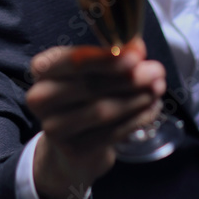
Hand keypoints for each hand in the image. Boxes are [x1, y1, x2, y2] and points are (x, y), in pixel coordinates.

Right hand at [26, 38, 165, 198]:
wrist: (70, 146)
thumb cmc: (82, 96)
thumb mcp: (89, 70)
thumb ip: (110, 57)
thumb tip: (137, 48)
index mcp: (42, 69)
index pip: (74, 61)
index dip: (106, 58)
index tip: (137, 55)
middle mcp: (41, 97)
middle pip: (90, 85)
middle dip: (130, 78)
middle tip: (157, 72)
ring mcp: (54, 127)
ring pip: (103, 110)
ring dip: (137, 99)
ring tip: (158, 89)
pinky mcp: (74, 150)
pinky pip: (111, 133)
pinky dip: (136, 119)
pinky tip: (152, 109)